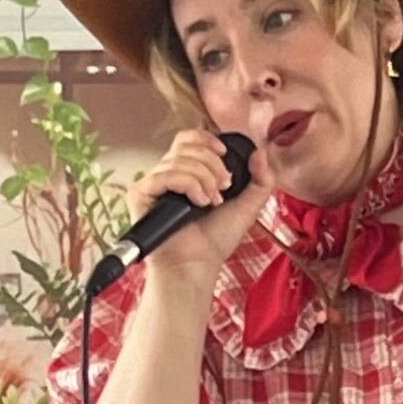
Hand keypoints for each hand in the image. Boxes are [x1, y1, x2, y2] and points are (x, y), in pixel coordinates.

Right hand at [126, 128, 270, 278]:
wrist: (197, 266)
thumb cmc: (215, 241)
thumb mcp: (247, 207)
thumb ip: (262, 180)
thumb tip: (260, 151)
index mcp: (187, 172)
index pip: (188, 138)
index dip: (207, 139)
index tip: (224, 155)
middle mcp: (167, 175)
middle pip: (186, 144)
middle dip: (212, 163)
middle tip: (223, 188)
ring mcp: (153, 184)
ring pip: (179, 159)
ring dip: (204, 178)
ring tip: (211, 202)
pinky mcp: (140, 194)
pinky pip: (165, 174)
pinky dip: (189, 184)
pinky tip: (198, 203)